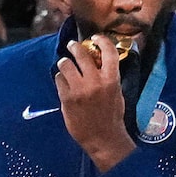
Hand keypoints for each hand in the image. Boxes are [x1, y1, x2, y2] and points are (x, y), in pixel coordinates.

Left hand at [52, 35, 136, 171]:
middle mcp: (94, 82)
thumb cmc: (112, 116)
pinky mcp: (67, 99)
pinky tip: (64, 83)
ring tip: (65, 65)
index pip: (108, 51)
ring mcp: (79, 90)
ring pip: (65, 65)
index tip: (95, 38)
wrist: (103, 138)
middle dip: (75, 47)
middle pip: (81, 54)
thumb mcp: (117, 93)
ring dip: (65, 63)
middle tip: (72, 46)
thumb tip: (99, 60)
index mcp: (111, 79)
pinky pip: (59, 80)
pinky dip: (60, 79)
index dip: (101, 40)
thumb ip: (109, 76)